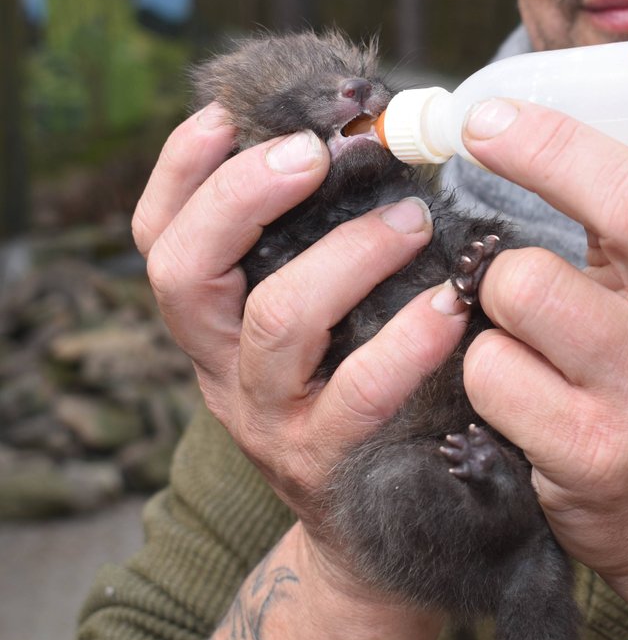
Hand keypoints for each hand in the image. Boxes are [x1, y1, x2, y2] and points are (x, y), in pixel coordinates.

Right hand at [132, 109, 467, 596]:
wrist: (365, 522)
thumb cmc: (352, 393)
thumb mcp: (316, 324)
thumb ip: (314, 251)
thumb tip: (358, 150)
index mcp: (213, 324)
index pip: (162, 240)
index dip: (180, 172)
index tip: (229, 116)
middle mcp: (222, 368)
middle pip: (185, 272)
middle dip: (243, 197)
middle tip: (318, 154)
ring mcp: (268, 417)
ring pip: (279, 322)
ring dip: (347, 257)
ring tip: (411, 220)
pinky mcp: (327, 458)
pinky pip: (360, 392)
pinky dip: (408, 341)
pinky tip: (452, 306)